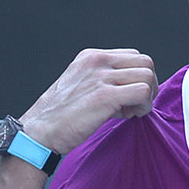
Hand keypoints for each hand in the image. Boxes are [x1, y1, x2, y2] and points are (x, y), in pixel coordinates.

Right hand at [18, 49, 156, 154]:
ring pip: (148, 76)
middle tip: (134, 105)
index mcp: (91, 56)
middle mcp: (97, 61)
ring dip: (147, 98)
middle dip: (148, 86)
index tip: (127, 97)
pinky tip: (127, 117)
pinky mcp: (105, 96)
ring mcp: (101, 77)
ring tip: (130, 112)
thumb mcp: (81, 85)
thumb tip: (132, 88)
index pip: (133, 56)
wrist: (40, 132)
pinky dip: (143, 107)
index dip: (137, 77)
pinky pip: (143, 93)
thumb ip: (104, 80)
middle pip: (146, 62)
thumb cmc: (60, 116)